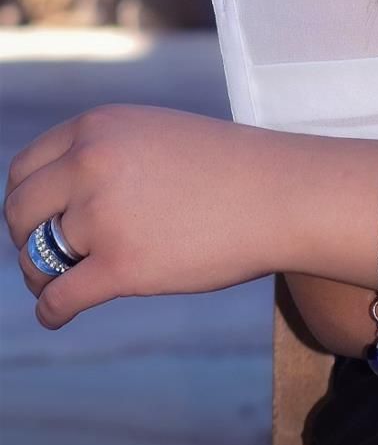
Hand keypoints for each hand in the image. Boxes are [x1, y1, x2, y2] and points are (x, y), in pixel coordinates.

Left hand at [5, 104, 285, 327]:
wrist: (283, 195)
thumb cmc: (227, 170)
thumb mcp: (155, 136)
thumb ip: (104, 155)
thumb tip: (52, 202)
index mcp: (98, 128)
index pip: (25, 169)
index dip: (26, 201)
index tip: (39, 222)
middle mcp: (92, 164)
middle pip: (19, 212)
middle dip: (26, 240)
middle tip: (47, 257)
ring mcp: (105, 215)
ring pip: (35, 259)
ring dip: (41, 277)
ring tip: (60, 285)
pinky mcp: (122, 265)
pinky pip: (59, 297)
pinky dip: (51, 311)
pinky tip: (57, 316)